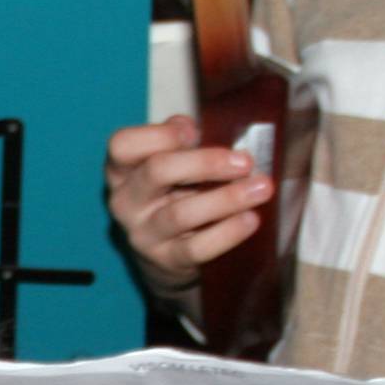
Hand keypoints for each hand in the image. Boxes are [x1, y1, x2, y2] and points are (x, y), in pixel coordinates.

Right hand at [107, 115, 272, 290]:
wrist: (167, 252)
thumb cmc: (174, 194)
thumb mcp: (170, 162)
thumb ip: (179, 140)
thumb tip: (190, 125)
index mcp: (124, 169)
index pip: (123, 144)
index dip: (159, 134)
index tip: (194, 131)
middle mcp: (126, 200)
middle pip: (156, 172)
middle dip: (205, 163)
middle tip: (245, 162)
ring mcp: (143, 233)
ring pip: (180, 214)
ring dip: (226, 198)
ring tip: (261, 188)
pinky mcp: (165, 260)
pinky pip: (196, 248)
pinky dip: (227, 233)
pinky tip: (251, 219)